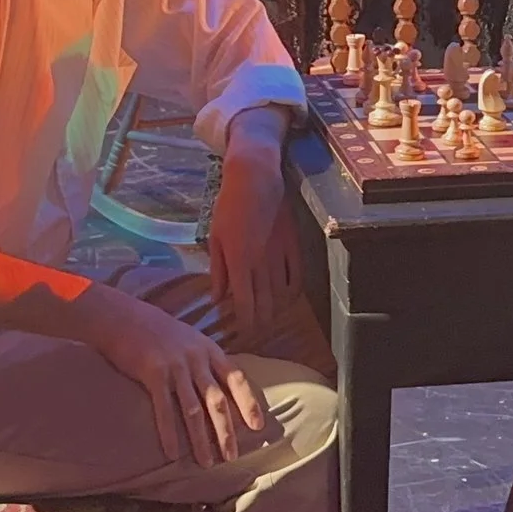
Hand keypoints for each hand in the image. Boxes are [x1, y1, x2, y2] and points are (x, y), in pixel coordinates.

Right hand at [78, 286, 266, 466]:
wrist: (122, 317)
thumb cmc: (155, 331)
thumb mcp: (189, 339)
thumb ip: (204, 360)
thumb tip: (218, 386)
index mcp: (209, 350)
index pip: (237, 379)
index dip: (249, 403)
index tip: (258, 425)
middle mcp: (197, 359)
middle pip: (217, 401)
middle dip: (226, 431)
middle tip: (232, 457)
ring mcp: (176, 366)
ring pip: (194, 410)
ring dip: (201, 439)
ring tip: (206, 462)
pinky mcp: (153, 373)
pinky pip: (165, 409)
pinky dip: (170, 433)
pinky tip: (172, 453)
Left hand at [210, 108, 300, 346]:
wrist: (255, 179)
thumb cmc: (228, 207)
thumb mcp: (214, 238)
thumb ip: (217, 271)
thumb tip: (218, 299)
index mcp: (238, 262)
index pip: (245, 304)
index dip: (246, 323)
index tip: (244, 332)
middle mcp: (261, 264)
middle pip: (265, 304)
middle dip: (261, 322)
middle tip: (257, 330)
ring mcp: (280, 256)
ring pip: (281, 294)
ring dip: (276, 310)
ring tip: (271, 319)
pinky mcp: (294, 245)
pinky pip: (298, 276)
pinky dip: (293, 291)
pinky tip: (288, 298)